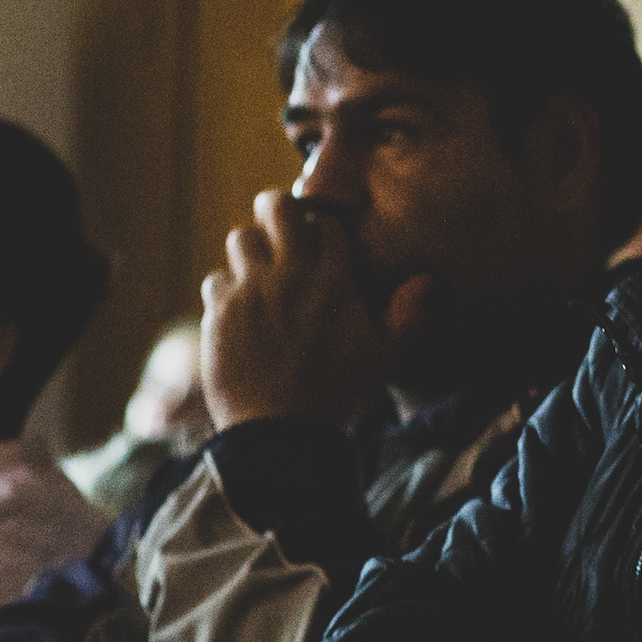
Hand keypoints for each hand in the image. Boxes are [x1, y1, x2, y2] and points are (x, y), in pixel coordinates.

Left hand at [200, 193, 416, 429]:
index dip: (322, 224)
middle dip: (278, 210)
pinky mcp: (221, 314)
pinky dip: (226, 290)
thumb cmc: (338, 397)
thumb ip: (407, 317)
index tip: (319, 237)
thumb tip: (425, 280)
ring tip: (257, 271)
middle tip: (279, 225)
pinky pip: (216, 280)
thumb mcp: (384, 359)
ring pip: (240, 237)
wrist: (282, 432)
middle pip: (277, 209)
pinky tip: (237, 311)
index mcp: (335, 282)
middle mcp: (291, 276)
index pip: (327, 224)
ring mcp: (252, 292)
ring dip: (249, 250)